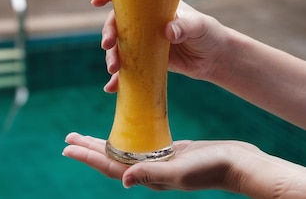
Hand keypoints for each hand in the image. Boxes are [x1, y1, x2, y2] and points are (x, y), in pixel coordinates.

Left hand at [62, 132, 253, 191]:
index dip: (89, 157)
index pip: (111, 167)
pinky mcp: (168, 151)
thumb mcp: (182, 171)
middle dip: (88, 149)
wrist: (240, 165)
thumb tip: (124, 180)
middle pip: (112, 159)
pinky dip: (124, 137)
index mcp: (149, 177)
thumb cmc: (213, 169)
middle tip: (68, 139)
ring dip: (102, 143)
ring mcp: (158, 161)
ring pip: (123, 151)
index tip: (68, 149)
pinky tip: (120, 130)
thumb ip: (152, 174)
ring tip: (84, 137)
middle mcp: (149, 171)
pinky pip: (138, 144)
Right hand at [92, 0, 227, 91]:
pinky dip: (118, 78)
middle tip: (107, 45)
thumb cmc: (208, 34)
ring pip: (118, 47)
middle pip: (117, 24)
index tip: (97, 2)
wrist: (214, 58)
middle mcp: (143, 22)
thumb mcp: (199, 27)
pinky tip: (111, 88)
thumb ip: (184, 27)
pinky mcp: (144, 60)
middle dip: (108, 34)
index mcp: (153, 6)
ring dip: (111, 57)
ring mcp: (142, 42)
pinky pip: (127, 68)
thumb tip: (168, 32)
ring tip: (113, 70)